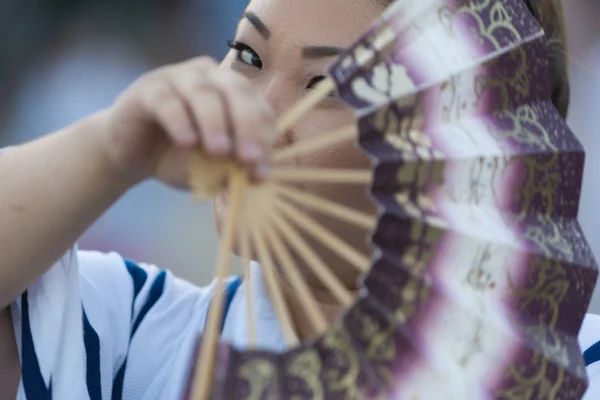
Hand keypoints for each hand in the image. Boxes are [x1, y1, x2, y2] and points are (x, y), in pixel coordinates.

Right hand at [102, 56, 274, 188]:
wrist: (133, 156)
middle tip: (248, 158)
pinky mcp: (148, 89)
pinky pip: (168, 101)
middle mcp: (210, 77)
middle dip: (247, 126)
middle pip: (237, 91)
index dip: (263, 140)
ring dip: (214, 123)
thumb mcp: (211, 169)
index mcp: (235, 92)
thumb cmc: (180, 158)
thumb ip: (231, 168)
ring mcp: (177, 77)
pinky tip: (187, 142)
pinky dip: (180, 121)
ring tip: (219, 152)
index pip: (259, 108)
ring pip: (203, 93)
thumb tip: (253, 175)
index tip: (259, 174)